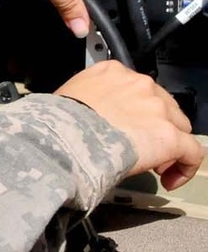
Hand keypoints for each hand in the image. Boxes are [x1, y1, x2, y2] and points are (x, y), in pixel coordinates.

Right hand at [57, 61, 202, 189]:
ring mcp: (157, 108)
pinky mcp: (169, 135)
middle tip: (141, 149)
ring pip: (180, 127)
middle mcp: (139, 84)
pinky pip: (193, 152)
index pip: (139, 90)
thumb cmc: (57, 121)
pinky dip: (185, 167)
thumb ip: (87, 100)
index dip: (137, 112)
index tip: (129, 127)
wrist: (64, 137)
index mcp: (113, 72)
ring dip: (170, 146)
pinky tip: (170, 179)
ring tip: (154, 166)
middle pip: (164, 106)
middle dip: (155, 127)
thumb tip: (87, 119)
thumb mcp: (68, 96)